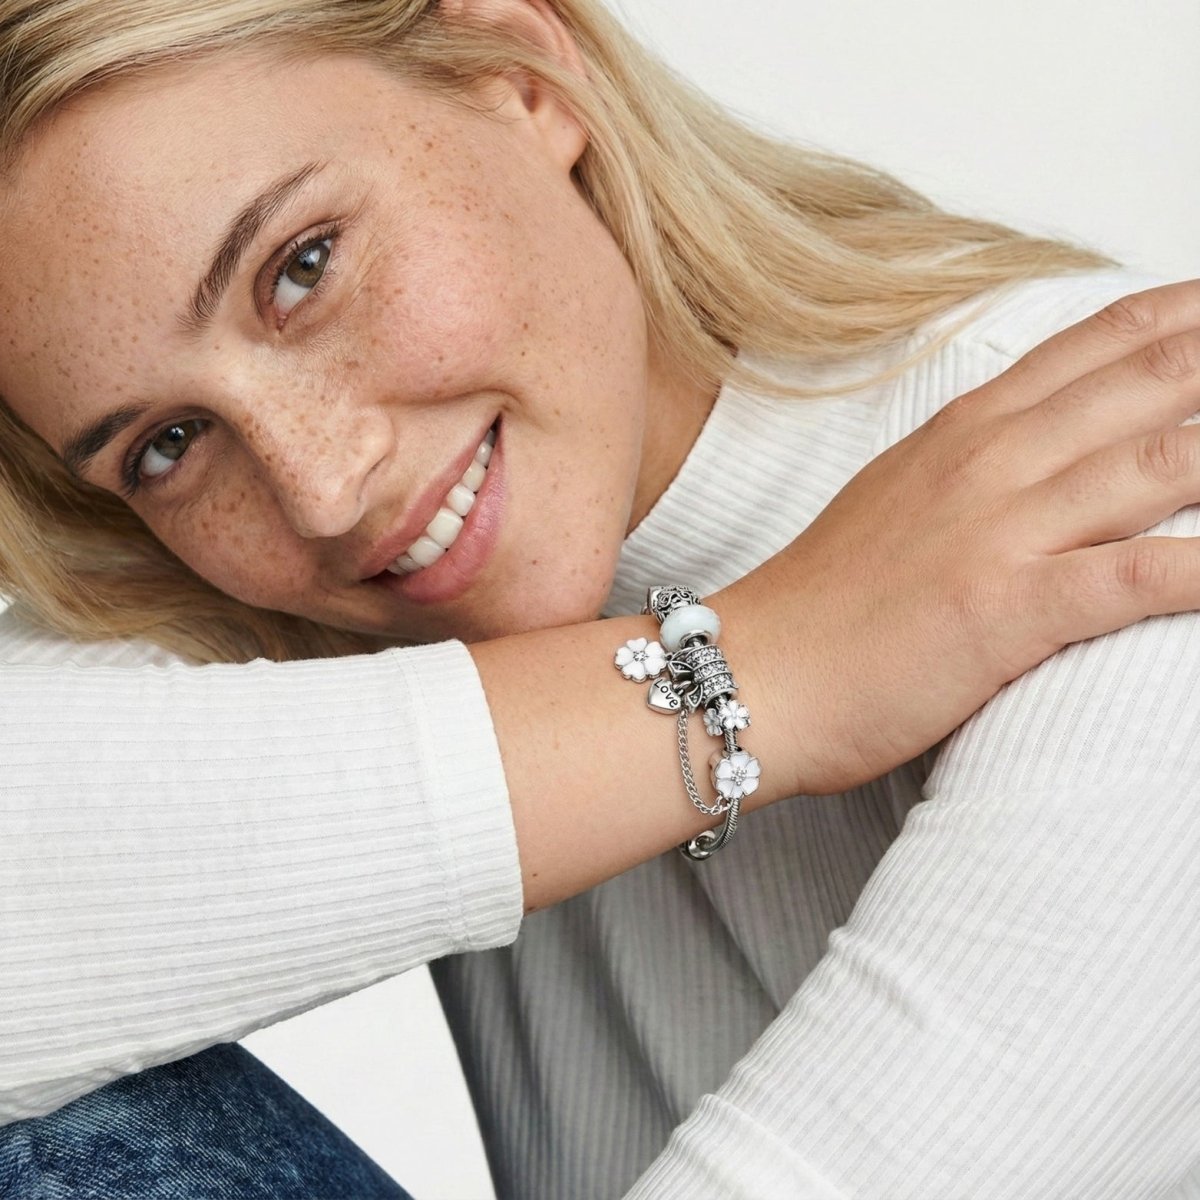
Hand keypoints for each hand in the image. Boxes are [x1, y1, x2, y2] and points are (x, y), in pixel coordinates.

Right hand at [719, 279, 1199, 793]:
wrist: (753, 670)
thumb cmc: (823, 604)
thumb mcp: (897, 503)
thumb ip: (971, 468)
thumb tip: (1039, 458)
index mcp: (964, 432)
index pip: (1101, 345)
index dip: (1189, 315)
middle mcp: (992, 461)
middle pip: (1154, 383)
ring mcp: (1000, 528)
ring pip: (1165, 461)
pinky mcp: (1005, 606)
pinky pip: (1141, 574)